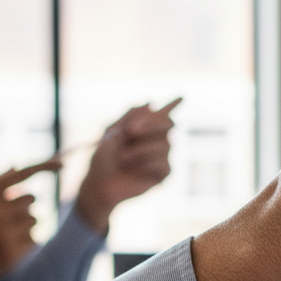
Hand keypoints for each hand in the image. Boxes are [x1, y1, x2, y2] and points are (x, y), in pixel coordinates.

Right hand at [0, 162, 57, 280]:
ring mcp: (3, 236)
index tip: (62, 164)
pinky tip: (2, 246)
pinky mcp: (11, 256)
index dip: (45, 167)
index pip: (21, 175)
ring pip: (34, 220)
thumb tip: (17, 168)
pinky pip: (34, 239)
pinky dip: (24, 241)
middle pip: (31, 199)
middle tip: (2, 215)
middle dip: (20, 205)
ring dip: (22, 224)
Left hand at [74, 99, 180, 233]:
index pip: (163, 114)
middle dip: (151, 125)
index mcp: (145, 130)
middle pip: (169, 124)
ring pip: (166, 145)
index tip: (182, 96)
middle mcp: (156, 141)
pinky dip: (147, 164)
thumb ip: (129, 117)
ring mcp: (161, 157)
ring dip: (141, 149)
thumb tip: (150, 103)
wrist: (98, 185)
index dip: (173, 105)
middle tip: (129, 130)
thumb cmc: (102, 159)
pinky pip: (165, 164)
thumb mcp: (110, 133)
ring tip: (123, 158)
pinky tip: (134, 169)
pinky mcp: (162, 175)